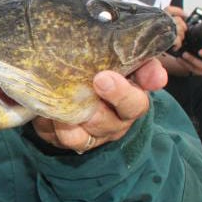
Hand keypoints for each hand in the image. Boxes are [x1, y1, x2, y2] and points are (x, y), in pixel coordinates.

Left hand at [31, 58, 165, 153]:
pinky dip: (45, 123)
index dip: (120, 93)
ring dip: (66, 121)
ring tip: (57, 103)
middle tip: (75, 92)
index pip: (134, 104)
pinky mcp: (62, 139)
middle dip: (90, 109)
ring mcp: (87, 136)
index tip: (102, 78)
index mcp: (131, 104)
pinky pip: (52, 136)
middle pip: (104, 123)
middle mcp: (112, 125)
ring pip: (77, 138)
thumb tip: (158, 79)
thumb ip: (143, 64)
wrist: (79, 85)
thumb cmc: (107, 71)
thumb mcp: (127, 63)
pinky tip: (42, 109)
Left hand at [164, 7, 201, 75]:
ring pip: (201, 65)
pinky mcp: (198, 72)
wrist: (191, 57)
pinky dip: (184, 64)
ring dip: (192, 60)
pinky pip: (192, 70)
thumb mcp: (201, 35)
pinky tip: (179, 59)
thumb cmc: (198, 44)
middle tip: (200, 51)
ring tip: (184, 54)